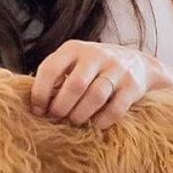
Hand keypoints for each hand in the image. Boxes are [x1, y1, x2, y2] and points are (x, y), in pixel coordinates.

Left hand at [31, 40, 169, 128]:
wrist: (138, 63)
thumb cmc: (94, 68)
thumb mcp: (73, 63)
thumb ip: (56, 78)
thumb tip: (34, 107)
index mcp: (74, 48)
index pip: (50, 68)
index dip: (40, 93)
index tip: (37, 111)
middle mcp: (95, 55)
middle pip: (75, 85)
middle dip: (61, 107)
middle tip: (57, 119)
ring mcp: (117, 69)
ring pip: (95, 97)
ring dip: (80, 115)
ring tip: (74, 122)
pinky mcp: (133, 85)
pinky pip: (115, 109)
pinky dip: (101, 121)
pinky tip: (95, 124)